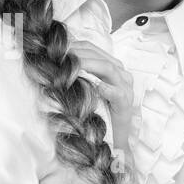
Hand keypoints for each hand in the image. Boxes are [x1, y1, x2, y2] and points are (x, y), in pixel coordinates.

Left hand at [66, 39, 134, 154]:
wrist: (116, 136)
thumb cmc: (100, 111)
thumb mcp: (88, 88)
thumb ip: (79, 74)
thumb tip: (57, 63)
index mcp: (112, 67)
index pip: (93, 49)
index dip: (75, 47)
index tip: (57, 50)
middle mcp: (121, 74)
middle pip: (100, 57)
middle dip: (79, 55)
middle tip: (60, 57)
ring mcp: (125, 88)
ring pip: (108, 69)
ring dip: (89, 65)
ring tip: (72, 66)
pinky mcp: (126, 103)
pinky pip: (117, 92)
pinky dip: (106, 88)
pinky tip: (95, 86)